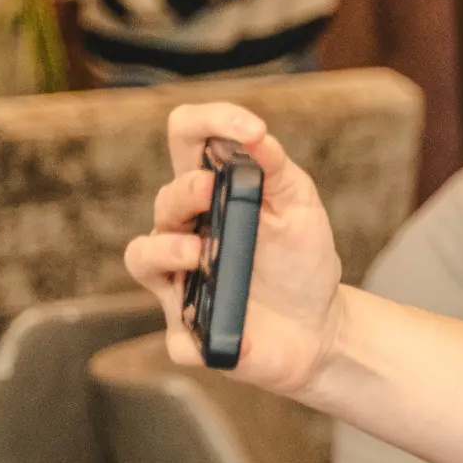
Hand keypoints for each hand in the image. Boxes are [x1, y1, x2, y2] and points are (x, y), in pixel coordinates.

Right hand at [125, 105, 350, 395]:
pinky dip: (196, 339)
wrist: (320, 327)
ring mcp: (181, 281)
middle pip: (165, 199)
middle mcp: (183, 232)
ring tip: (198, 251)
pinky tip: (228, 335)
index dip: (209, 122)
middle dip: (186, 191)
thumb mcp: (300, 208)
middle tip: (212, 189)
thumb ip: (278, 171)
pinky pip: (178, 340)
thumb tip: (257, 137)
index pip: (185, 139)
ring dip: (166, 250)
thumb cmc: (300, 260)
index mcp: (208, 193)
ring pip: (142, 259)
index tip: (250, 129)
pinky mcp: (192, 333)